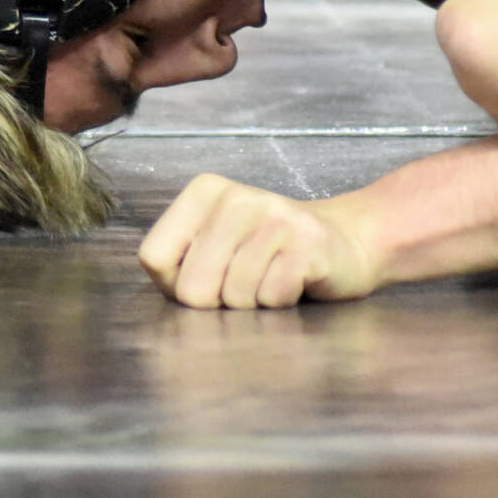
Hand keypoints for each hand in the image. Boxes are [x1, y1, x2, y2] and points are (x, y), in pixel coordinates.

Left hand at [138, 174, 380, 308]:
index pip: (153, 257)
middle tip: (244, 283)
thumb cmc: (266, 256)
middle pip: (192, 288)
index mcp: (204, 192)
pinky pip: (271, 298)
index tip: (209, 273)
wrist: (344, 243)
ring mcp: (275, 216)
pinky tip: (294, 282)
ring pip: (234, 297)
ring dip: (253, 304)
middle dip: (217, 303)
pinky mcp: (308, 242)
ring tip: (271, 280)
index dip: (176, 284)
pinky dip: (281, 305)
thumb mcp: (212, 251)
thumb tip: (177, 295)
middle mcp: (237, 197)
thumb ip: (177, 267)